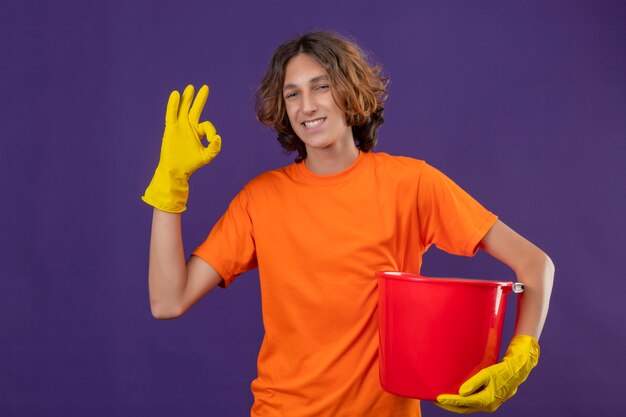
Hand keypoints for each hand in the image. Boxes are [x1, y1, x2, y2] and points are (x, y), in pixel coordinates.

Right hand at [142, 84, 221, 212]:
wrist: (176, 171)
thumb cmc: (191, 164)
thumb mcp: (206, 156)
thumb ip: (214, 148)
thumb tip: (218, 138)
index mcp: (197, 132)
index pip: (207, 125)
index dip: (211, 130)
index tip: (212, 139)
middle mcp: (188, 127)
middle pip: (195, 110)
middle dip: (200, 99)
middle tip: (205, 88)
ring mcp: (179, 127)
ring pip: (183, 109)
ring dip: (187, 99)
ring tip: (190, 88)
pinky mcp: (171, 129)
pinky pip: (172, 114)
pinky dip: (173, 104)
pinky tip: (175, 94)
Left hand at [435, 335, 539, 413]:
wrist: (518, 370)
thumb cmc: (503, 370)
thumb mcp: (487, 374)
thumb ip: (473, 383)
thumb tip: (461, 393)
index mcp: (486, 400)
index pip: (463, 403)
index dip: (449, 401)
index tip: (437, 398)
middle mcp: (487, 405)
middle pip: (463, 408)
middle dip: (449, 405)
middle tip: (435, 400)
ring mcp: (489, 403)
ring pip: (467, 407)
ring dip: (455, 405)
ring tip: (442, 400)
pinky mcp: (489, 399)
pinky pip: (472, 403)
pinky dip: (462, 402)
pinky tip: (456, 397)